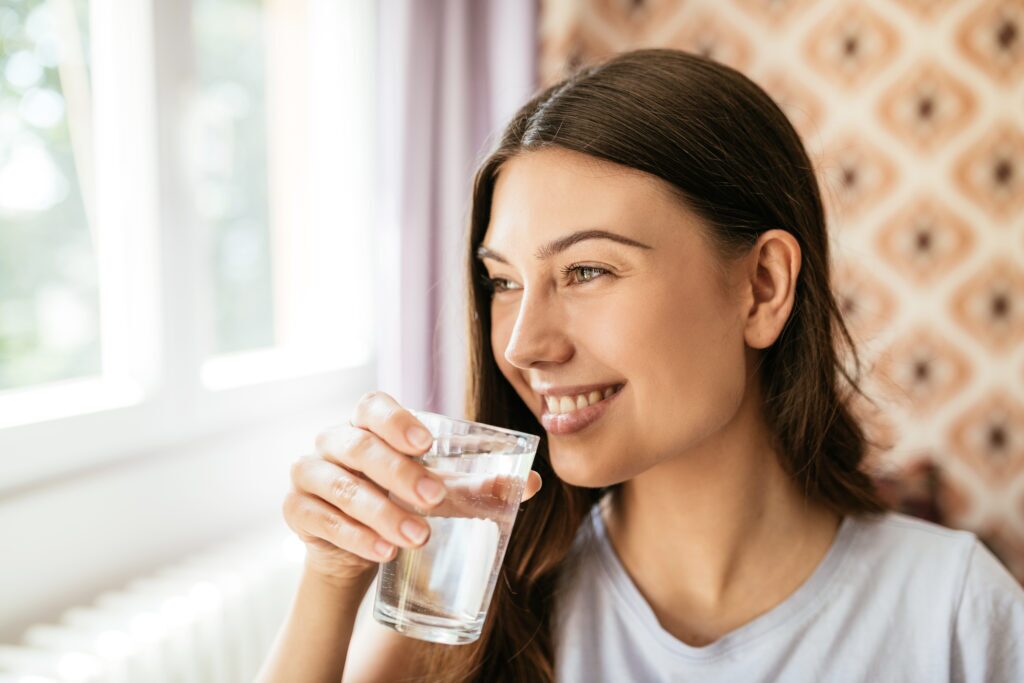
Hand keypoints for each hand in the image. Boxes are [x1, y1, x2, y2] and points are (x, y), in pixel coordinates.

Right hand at [282, 391, 542, 585]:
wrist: (359, 549)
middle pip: (359, 446)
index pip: (373, 406)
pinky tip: (383, 551)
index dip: (396, 419)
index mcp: (368, 425)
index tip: (426, 443)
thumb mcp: (442, 493)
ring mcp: (309, 474)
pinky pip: (320, 519)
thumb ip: (480, 487)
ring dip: (381, 512)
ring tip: (417, 537)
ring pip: (339, 485)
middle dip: (398, 473)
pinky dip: (354, 536)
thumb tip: (533, 484)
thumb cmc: (404, 504)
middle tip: (434, 500)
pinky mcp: (296, 510)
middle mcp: (334, 441)